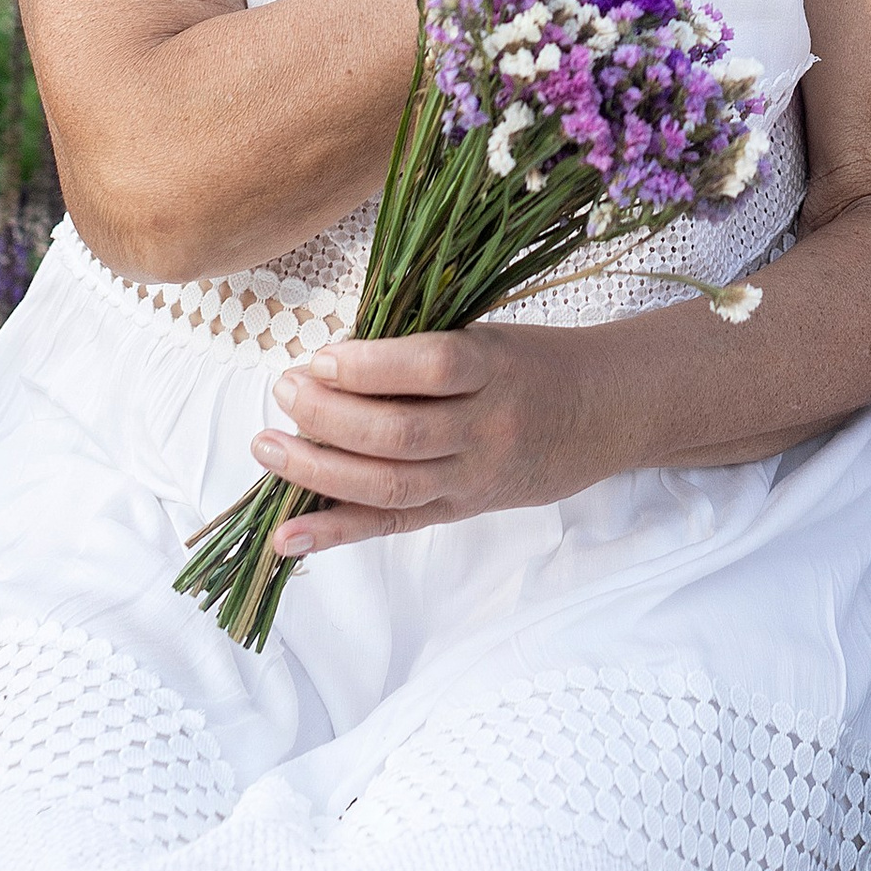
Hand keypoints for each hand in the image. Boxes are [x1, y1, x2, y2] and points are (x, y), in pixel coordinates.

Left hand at [255, 325, 605, 553]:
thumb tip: (330, 363)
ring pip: (389, 484)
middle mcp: (486, 428)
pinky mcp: (460, 511)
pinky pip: (392, 525)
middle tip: (285, 392)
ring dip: (317, 469)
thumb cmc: (532, 362)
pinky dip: (336, 532)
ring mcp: (472, 478)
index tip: (321, 355)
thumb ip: (421, 350)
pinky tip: (288, 535)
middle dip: (328, 416)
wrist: (602, 412)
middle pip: (400, 433)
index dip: (370, 365)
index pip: (432, 367)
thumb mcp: (488, 335)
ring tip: (269, 445)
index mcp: (496, 368)